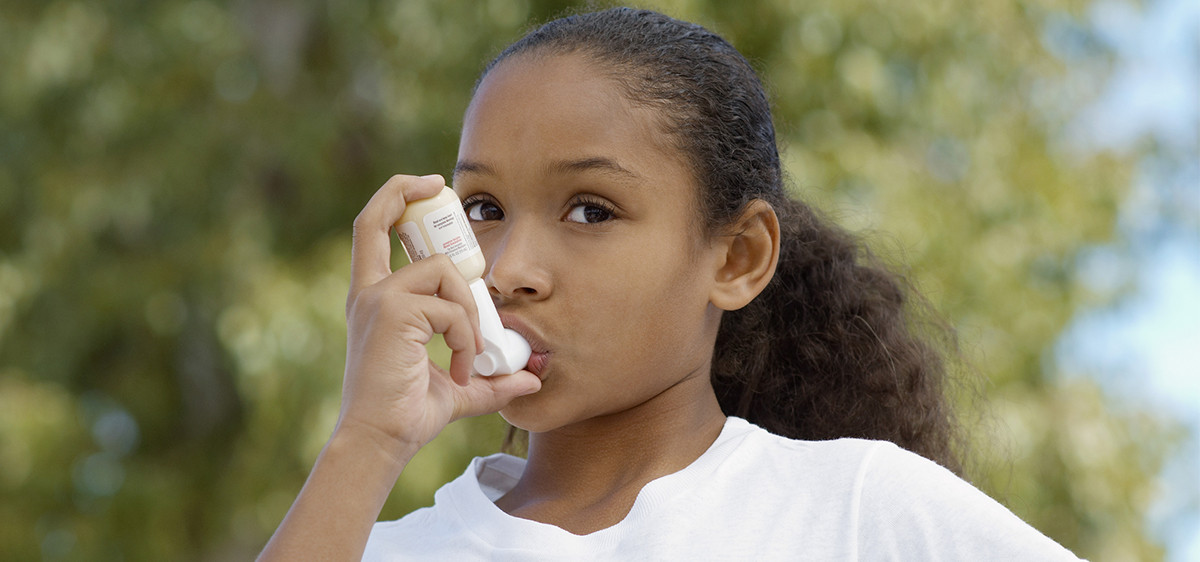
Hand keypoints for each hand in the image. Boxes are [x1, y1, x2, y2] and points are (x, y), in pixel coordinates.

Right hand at [337, 174, 540, 461]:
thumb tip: (531, 379)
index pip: (371, 228)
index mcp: (374, 298)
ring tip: (470, 356)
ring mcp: (378, 299)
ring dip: (469, 313)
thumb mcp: (457, 390)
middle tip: (457, 237)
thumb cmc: (407, 416)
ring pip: (443, 273)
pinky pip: (451, 309)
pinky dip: (467, 339)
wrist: (380, 443)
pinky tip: (462, 370)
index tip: (430, 186)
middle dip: (415, 197)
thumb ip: (490, 378)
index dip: (397, 195)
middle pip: (381, 217)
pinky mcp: (391, 312)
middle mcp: (369, 291)